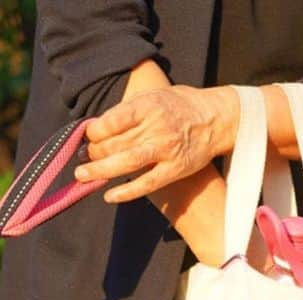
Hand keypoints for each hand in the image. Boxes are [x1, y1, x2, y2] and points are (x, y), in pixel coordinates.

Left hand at [75, 86, 239, 204]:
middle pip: (115, 143)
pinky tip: (109, 195)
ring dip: (100, 170)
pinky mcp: (175, 169)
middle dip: (93, 152)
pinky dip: (127, 191)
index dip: (93, 131)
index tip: (85, 137)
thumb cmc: (182, 105)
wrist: (216, 119)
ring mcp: (166, 150)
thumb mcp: (155, 95)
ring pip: (126, 162)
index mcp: (147, 106)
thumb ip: (131, 110)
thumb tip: (101, 125)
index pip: (111, 121)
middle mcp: (155, 128)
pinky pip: (147, 183)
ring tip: (82, 176)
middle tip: (80, 158)